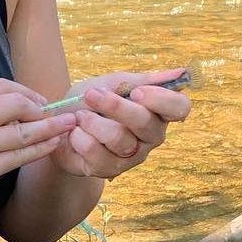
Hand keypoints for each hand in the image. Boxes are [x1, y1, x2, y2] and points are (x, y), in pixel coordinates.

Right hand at [0, 79, 77, 226]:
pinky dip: (39, 150)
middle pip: (16, 105)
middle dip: (41, 108)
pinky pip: (19, 157)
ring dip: (50, 128)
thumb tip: (5, 107)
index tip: (37, 100)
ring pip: (23, 132)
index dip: (24, 91)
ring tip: (68, 126)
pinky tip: (51, 145)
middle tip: (55, 113)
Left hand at [51, 68, 191, 180]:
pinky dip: (79, 137)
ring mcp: (131, 156)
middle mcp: (151, 136)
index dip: (161, 99)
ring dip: (92, 122)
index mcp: (158, 112)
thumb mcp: (115, 83)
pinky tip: (75, 133)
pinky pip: (95, 152)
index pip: (180, 107)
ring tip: (79, 115)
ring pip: (118, 138)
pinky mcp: (109, 170)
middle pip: (145, 123)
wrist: (60, 124)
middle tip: (91, 94)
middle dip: (115, 106)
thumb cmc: (92, 102)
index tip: (136, 92)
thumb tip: (180, 72)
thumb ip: (144, 79)